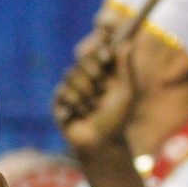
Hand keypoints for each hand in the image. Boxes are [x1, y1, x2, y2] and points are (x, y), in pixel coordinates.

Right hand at [53, 38, 136, 154]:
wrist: (102, 142)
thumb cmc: (118, 119)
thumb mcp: (127, 92)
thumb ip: (127, 68)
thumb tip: (128, 43)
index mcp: (103, 70)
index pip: (97, 50)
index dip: (100, 51)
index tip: (107, 58)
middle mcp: (86, 75)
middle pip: (82, 58)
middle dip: (93, 73)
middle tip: (102, 89)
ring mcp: (71, 86)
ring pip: (71, 75)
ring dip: (86, 94)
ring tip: (92, 109)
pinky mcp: (59, 100)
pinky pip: (62, 91)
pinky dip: (74, 103)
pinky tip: (80, 114)